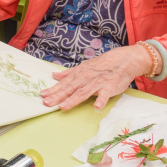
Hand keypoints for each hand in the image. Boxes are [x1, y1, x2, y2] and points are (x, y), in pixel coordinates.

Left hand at [40, 44, 154, 109]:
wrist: (124, 60)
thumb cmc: (103, 64)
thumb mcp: (85, 66)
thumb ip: (70, 73)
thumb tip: (55, 76)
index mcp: (80, 73)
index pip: (64, 83)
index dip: (53, 89)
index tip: (42, 95)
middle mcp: (86, 77)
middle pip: (70, 88)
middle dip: (58, 96)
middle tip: (47, 103)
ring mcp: (98, 82)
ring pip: (83, 92)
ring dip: (73, 99)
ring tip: (63, 107)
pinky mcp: (110, 87)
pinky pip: (105, 94)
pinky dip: (101, 100)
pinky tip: (96, 107)